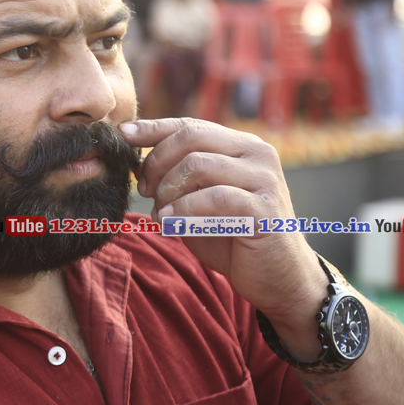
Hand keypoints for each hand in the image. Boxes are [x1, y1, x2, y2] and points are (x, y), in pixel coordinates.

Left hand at [122, 118, 326, 354]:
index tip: (125, 136)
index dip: (154, 128)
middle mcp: (257, 154)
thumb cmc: (234, 239)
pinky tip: (170, 223)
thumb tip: (138, 164)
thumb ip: (178, 180)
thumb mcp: (199, 202)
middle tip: (145, 191)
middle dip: (157, 162)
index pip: (190, 125)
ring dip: (168, 190)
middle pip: (190, 137)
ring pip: (198, 165)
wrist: (279, 279)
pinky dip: (183, 210)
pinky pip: (213, 198)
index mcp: (242, 146)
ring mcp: (264, 179)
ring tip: (160, 213)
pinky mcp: (265, 209)